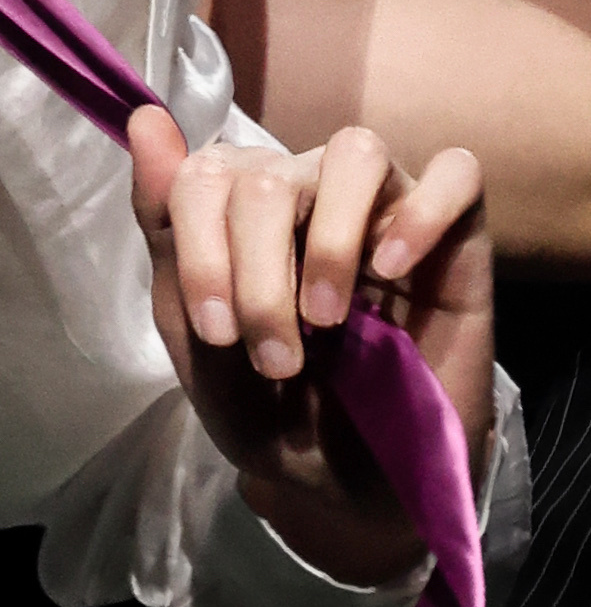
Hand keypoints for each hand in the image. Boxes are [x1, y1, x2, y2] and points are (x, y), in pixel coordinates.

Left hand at [129, 106, 494, 582]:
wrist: (350, 487)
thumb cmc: (271, 411)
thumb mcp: (199, 338)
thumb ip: (168, 232)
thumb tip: (145, 119)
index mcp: (240, 211)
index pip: (204, 173)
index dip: (200, 251)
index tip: (217, 333)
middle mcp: (311, 192)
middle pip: (268, 175)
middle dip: (258, 278)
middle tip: (278, 360)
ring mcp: (385, 208)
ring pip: (354, 151)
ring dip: (329, 241)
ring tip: (328, 319)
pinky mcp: (460, 236)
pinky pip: (456, 173)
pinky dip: (421, 211)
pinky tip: (394, 266)